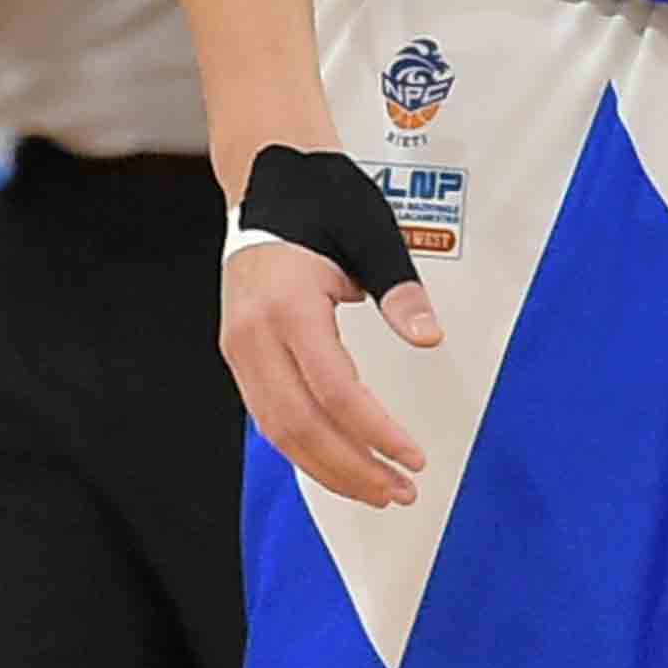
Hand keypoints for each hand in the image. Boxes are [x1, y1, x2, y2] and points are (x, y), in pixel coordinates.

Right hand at [217, 145, 440, 509]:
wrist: (266, 175)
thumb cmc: (322, 199)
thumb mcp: (372, 234)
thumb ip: (399, 290)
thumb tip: (429, 337)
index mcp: (286, 305)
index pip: (333, 390)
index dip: (373, 431)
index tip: (411, 457)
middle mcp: (252, 336)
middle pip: (299, 426)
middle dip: (352, 468)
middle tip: (401, 491)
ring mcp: (239, 348)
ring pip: (278, 431)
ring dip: (328, 468)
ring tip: (378, 490)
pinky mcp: (240, 354)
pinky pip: (270, 416)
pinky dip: (306, 447)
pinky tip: (342, 462)